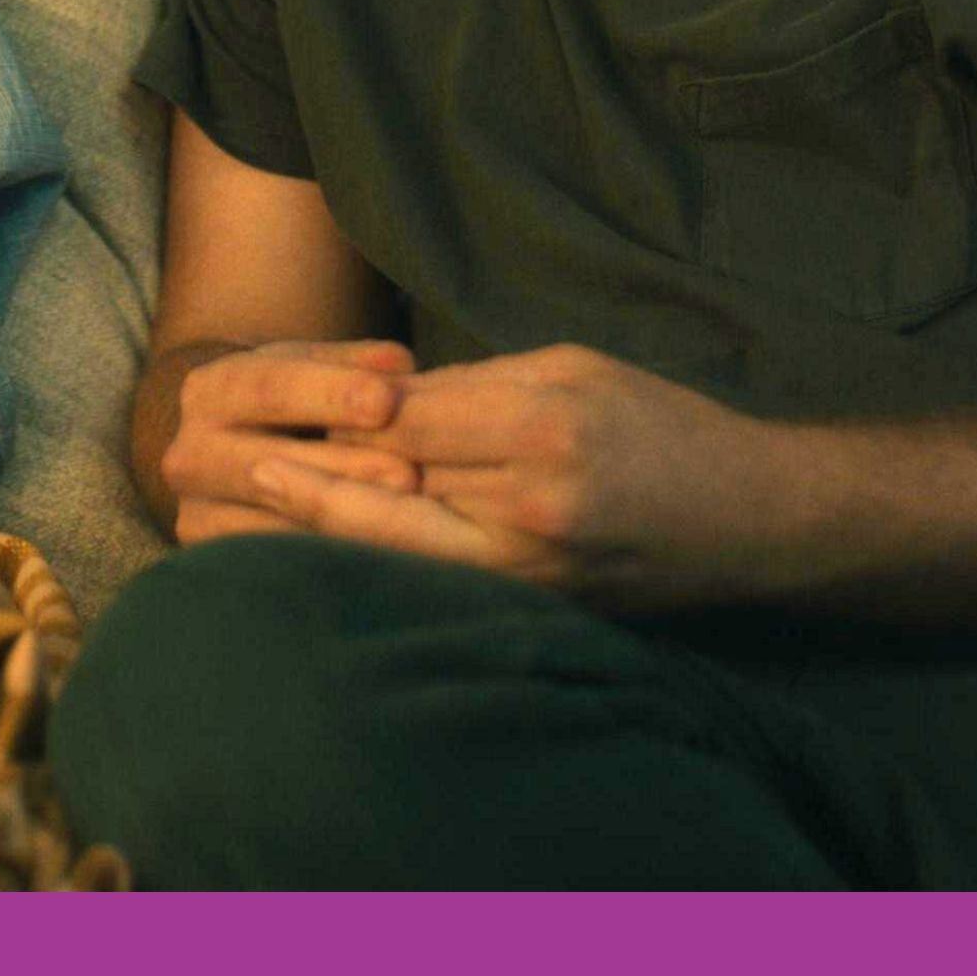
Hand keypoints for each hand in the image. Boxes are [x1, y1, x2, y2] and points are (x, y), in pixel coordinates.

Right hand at [160, 337, 423, 544]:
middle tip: (407, 475)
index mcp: (210, 391)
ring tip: (403, 521)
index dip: (327, 394)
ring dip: (337, 525)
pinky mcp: (215, 559)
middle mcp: (188, 455)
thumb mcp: (318, 367)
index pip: (267, 388)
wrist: (234, 451)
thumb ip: (358, 363)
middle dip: (338, 469)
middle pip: (264, 463)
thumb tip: (397, 364)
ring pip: (266, 524)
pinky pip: (272, 565)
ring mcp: (195, 513)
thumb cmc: (297, 401)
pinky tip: (379, 556)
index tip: (386, 400)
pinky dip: (326, 561)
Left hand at [254, 343, 793, 609]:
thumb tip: (369, 405)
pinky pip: (427, 586)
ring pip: (390, 548)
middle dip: (302, 477)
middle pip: (381, 488)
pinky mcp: (535, 606)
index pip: (399, 421)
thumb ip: (468, 386)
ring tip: (241, 513)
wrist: (755, 518)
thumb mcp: (569, 369)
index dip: (333, 416)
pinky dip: (367, 570)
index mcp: (541, 427)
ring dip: (314, 532)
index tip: (272, 409)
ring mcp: (531, 568)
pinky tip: (315, 559)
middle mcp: (531, 504)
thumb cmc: (659, 425)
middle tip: (221, 464)